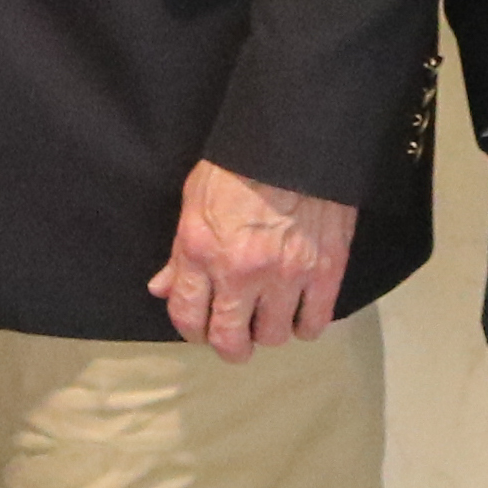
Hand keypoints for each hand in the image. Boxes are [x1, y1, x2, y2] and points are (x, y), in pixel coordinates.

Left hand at [148, 161, 354, 358]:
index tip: (201, 329)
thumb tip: (162, 288)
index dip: (192, 331)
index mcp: (200, 250)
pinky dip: (306, 325)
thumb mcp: (194, 199)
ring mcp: (285, 274)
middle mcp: (240, 271)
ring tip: (269, 316)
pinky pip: (315, 322)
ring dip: (269, 332)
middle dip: (231, 347)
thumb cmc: (238, 164)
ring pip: (274, 336)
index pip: (187, 316)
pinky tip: (300, 312)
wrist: (294, 140)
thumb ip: (179, 252)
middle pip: (230, 340)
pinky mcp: (325, 271)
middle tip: (237, 340)